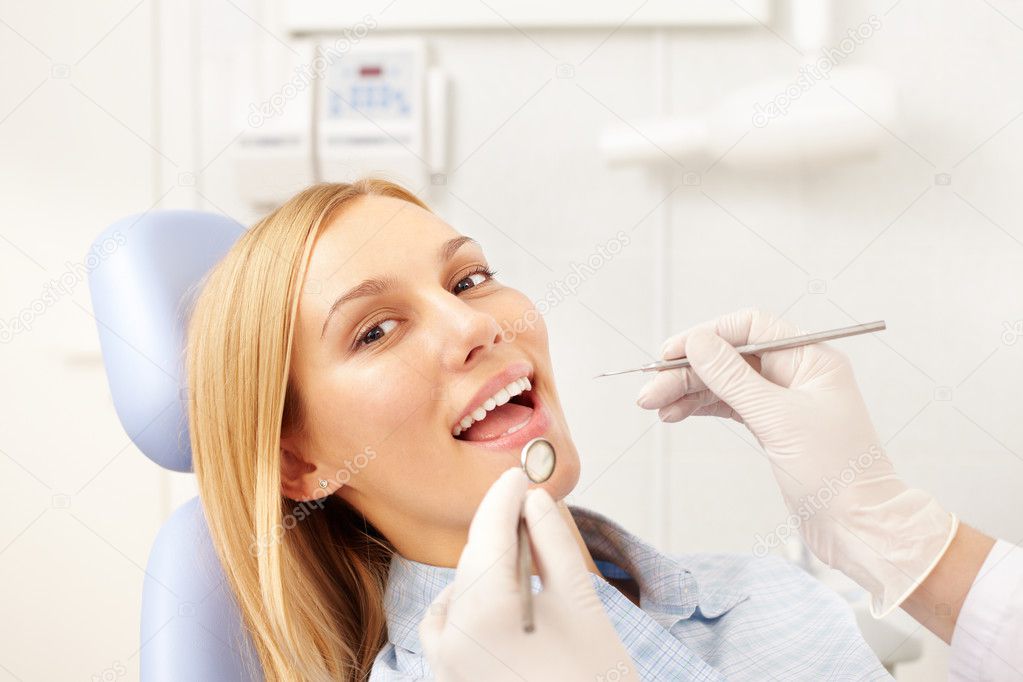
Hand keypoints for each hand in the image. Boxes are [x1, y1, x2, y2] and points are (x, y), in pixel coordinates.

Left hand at [419, 468, 636, 681]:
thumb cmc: (595, 680)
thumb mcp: (581, 607)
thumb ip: (553, 546)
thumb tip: (535, 500)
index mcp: (487, 615)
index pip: (491, 533)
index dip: (505, 496)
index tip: (521, 473)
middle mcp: (453, 638)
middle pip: (473, 560)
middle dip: (498, 526)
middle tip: (527, 500)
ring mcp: (444, 664)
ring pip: (457, 590)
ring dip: (484, 562)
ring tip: (521, 548)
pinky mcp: (448, 680)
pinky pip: (444, 624)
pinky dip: (465, 599)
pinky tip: (494, 592)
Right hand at [636, 308, 956, 616]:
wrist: (859, 527)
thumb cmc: (834, 472)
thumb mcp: (777, 419)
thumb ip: (733, 378)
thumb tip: (698, 341)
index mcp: (812, 358)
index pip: (751, 327)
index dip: (708, 335)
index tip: (670, 353)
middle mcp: (798, 373)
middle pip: (731, 358)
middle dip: (689, 371)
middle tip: (648, 391)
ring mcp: (784, 401)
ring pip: (725, 384)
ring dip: (688, 391)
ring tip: (653, 406)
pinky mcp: (773, 428)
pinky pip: (730, 406)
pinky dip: (701, 408)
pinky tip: (674, 414)